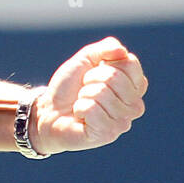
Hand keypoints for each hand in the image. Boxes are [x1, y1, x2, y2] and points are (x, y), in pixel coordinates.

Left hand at [33, 36, 147, 154]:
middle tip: (84, 89)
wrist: (49, 110)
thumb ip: (105, 48)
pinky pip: (92, 110)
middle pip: (115, 78)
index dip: (104, 63)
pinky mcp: (108, 134)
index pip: (130, 63)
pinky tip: (80, 115)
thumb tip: (121, 51)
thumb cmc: (70, 86)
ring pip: (102, 94)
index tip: (93, 72)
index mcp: (134, 86)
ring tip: (82, 103)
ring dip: (84, 95)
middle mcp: (134, 105)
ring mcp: (123, 122)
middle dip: (91, 79)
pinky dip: (79, 108)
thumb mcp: (85, 59)